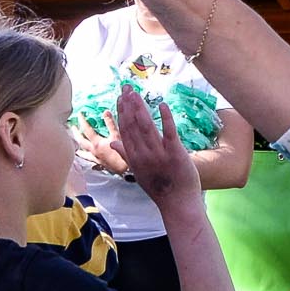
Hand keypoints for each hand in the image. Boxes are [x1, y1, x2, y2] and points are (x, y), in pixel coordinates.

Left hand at [75, 115, 130, 176]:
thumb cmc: (122, 151)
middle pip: (81, 141)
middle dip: (76, 133)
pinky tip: (86, 156)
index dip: (82, 121)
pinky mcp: (99, 163)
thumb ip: (110, 123)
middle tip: (72, 127)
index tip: (79, 114)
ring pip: (83, 152)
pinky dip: (85, 156)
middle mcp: (93, 151)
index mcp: (97, 143)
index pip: (87, 129)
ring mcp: (95, 158)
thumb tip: (105, 112)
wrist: (125, 167)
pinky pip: (88, 159)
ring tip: (73, 144)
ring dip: (77, 146)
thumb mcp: (117, 135)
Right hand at [111, 86, 201, 219]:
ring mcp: (158, 154)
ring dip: (141, 109)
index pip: (124, 130)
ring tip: (136, 93)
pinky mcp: (175, 153)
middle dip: (129, 105)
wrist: (177, 203)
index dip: (121, 112)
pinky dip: (166, 119)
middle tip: (126, 87)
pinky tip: (162, 105)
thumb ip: (125, 154)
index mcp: (134, 157)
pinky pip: (169, 133)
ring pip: (147, 127)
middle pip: (133, 125)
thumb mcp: (138, 171)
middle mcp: (143, 154)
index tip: (119, 98)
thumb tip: (112, 142)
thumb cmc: (159, 187)